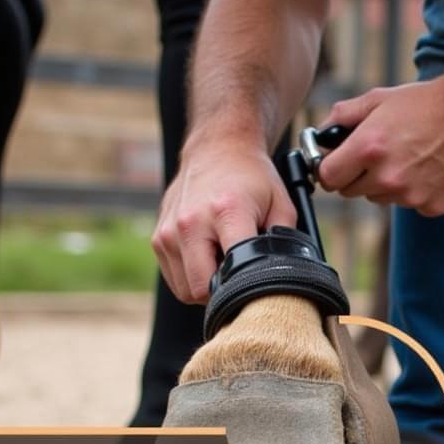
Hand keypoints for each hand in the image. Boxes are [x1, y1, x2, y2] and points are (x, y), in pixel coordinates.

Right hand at [151, 137, 295, 303]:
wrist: (218, 148)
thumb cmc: (253, 178)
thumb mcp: (282, 206)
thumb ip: (285, 244)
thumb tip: (285, 280)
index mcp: (226, 213)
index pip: (226, 278)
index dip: (241, 294)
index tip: (254, 290)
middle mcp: (190, 223)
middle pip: (199, 291)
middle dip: (221, 295)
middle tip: (240, 278)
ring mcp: (169, 232)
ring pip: (184, 290)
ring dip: (205, 286)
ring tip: (223, 263)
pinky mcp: (159, 238)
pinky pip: (175, 278)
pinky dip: (191, 277)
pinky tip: (208, 257)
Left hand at [317, 65, 443, 216]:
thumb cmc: (427, 102)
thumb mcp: (381, 98)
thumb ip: (344, 115)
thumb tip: (321, 132)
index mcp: (368, 147)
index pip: (328, 178)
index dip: (330, 170)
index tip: (336, 165)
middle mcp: (387, 176)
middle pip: (352, 192)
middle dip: (358, 175)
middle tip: (379, 154)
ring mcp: (411, 195)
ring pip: (382, 198)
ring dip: (388, 183)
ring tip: (410, 156)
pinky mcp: (432, 206)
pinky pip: (411, 204)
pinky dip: (416, 191)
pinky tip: (430, 168)